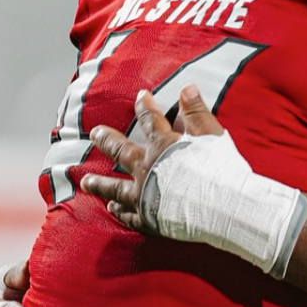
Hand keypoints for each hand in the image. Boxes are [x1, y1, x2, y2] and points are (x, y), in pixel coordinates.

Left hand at [81, 84, 223, 229]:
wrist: (220, 208)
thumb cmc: (219, 171)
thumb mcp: (212, 135)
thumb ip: (197, 112)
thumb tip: (187, 88)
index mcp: (163, 146)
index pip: (151, 120)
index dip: (145, 106)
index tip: (141, 96)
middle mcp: (146, 169)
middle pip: (121, 151)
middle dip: (107, 140)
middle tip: (95, 133)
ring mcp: (143, 195)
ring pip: (115, 187)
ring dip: (100, 182)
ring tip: (86, 180)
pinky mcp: (148, 219)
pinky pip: (128, 215)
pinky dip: (119, 211)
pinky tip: (112, 208)